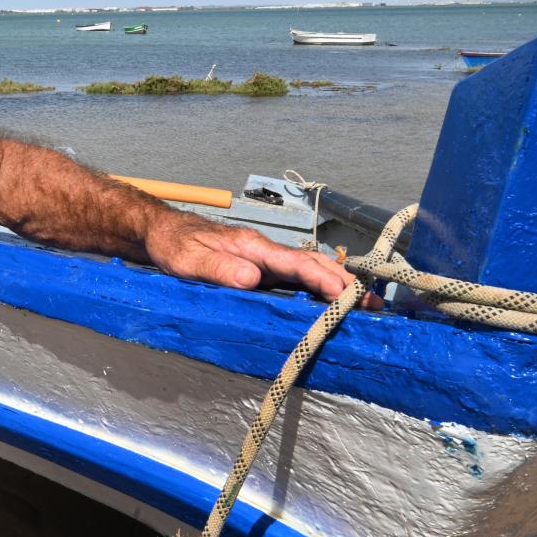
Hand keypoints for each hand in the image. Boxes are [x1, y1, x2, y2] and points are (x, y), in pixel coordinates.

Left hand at [146, 211, 360, 302]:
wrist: (163, 232)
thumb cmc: (175, 245)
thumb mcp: (189, 260)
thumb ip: (219, 268)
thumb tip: (253, 279)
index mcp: (253, 247)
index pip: (297, 263)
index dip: (324, 279)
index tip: (346, 295)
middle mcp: (265, 251)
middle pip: (313, 264)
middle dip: (344, 283)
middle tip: (372, 305)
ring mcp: (265, 259)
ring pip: (309, 269)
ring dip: (337, 284)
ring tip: (363, 305)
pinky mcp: (260, 268)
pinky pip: (296, 277)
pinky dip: (319, 287)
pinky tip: (329, 301)